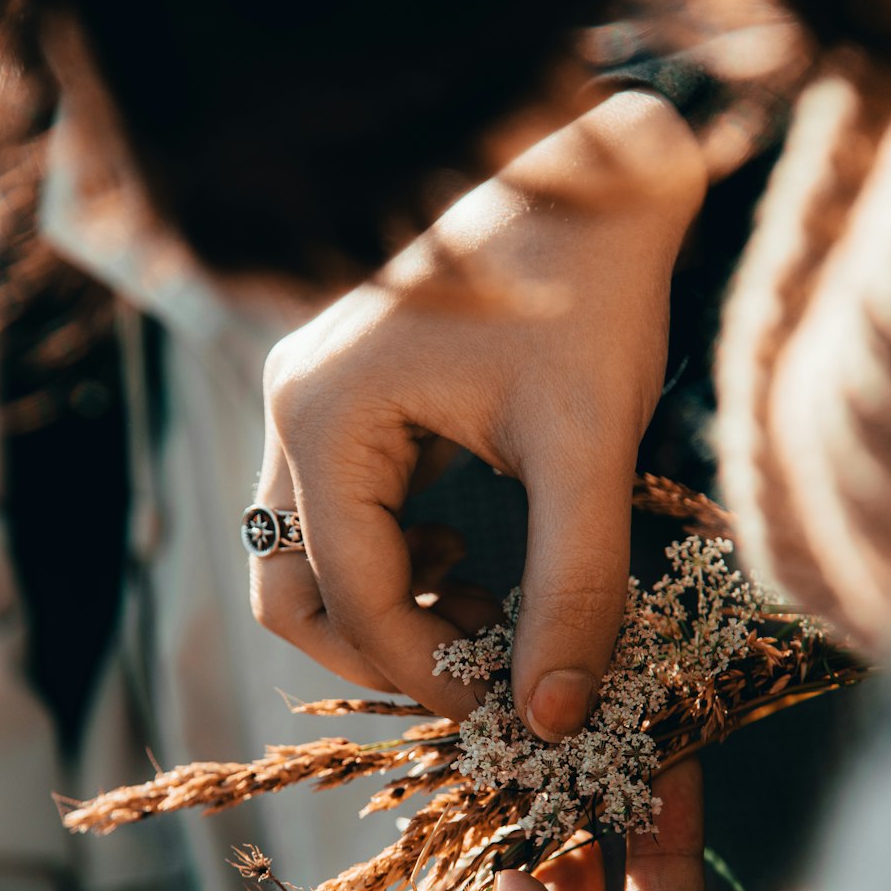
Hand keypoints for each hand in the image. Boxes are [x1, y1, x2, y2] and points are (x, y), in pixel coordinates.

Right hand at [254, 89, 706, 737]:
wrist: (599, 174)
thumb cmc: (590, 289)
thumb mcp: (585, 449)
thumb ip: (572, 589)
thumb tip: (554, 717)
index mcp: (326, 419)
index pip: (350, 599)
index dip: (428, 674)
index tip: (513, 712)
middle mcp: (295, 411)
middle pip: (291, 591)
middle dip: (382, 652)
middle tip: (479, 674)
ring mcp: (313, 403)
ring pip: (309, 560)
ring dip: (386, 611)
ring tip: (486, 611)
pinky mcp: (349, 402)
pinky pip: (341, 519)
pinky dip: (394, 563)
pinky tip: (469, 554)